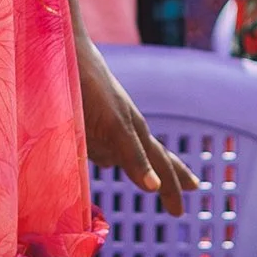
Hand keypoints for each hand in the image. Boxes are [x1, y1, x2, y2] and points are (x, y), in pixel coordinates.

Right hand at [74, 16, 197, 214]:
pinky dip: (141, 168)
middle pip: (157, 157)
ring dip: (152, 175)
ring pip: (140, 156)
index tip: (191, 187)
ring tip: (168, 197)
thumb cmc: (73, 81)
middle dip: (173, 181)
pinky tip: (152, 187)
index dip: (171, 171)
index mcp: (124, 124)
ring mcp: (122, 121)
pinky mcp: (113, 119)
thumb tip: (109, 162)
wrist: (65, 46)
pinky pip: (129, 149)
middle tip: (181, 210)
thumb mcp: (88, 118)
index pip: (153, 152)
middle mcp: (129, 123)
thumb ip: (99, 140)